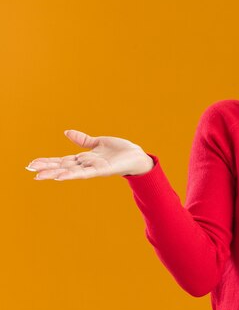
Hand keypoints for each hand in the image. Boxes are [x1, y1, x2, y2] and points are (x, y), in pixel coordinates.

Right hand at [26, 129, 154, 180]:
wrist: (136, 155)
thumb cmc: (119, 150)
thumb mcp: (98, 142)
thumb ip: (83, 140)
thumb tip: (67, 132)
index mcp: (84, 158)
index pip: (62, 160)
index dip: (47, 161)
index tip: (31, 163)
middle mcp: (86, 164)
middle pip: (62, 166)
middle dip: (46, 168)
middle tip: (30, 170)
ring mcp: (93, 168)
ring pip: (70, 171)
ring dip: (54, 173)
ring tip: (39, 176)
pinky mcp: (103, 170)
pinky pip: (85, 173)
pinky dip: (72, 175)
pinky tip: (60, 177)